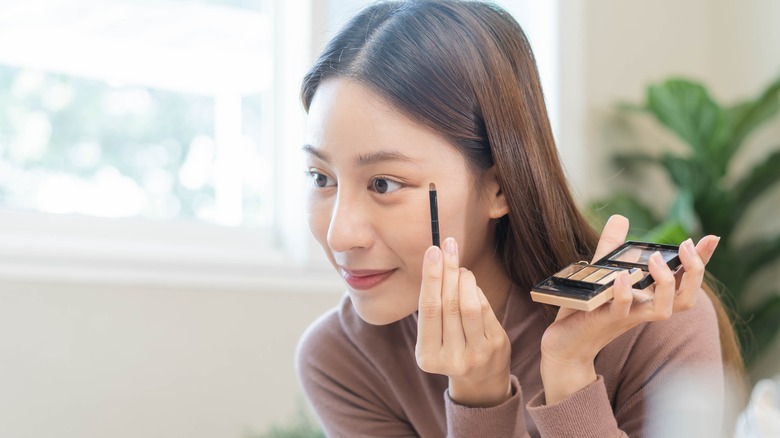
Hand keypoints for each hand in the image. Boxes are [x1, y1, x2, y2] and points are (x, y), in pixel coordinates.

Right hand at [415, 237, 511, 406]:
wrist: (480, 380)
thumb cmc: (451, 349)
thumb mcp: (434, 338)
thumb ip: (433, 307)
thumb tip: (436, 262)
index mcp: (427, 356)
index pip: (429, 309)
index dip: (430, 277)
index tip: (432, 251)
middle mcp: (451, 359)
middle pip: (448, 305)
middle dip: (447, 270)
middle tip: (447, 246)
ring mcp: (476, 354)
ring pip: (469, 306)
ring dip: (464, 278)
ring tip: (459, 267)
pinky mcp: (497, 346)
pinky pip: (485, 310)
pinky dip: (476, 291)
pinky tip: (470, 283)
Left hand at [539, 215, 719, 403]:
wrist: (566, 345)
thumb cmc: (587, 309)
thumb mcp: (602, 272)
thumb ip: (612, 247)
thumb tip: (620, 218)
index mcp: (648, 297)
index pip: (683, 281)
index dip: (701, 262)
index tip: (712, 238)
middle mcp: (644, 309)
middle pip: (685, 298)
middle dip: (693, 272)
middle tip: (687, 246)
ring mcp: (627, 317)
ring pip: (662, 310)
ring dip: (664, 283)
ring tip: (657, 259)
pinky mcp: (604, 321)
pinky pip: (621, 310)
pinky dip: (625, 293)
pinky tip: (623, 275)